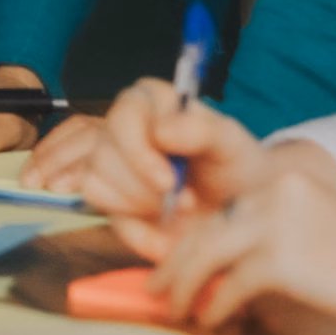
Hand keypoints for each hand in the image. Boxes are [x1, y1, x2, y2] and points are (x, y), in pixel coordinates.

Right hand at [34, 77, 274, 221]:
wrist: (242, 212)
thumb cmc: (236, 168)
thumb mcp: (232, 146)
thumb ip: (203, 130)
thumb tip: (161, 131)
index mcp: (152, 100)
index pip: (123, 114)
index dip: (139, 152)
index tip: (169, 182)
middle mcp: (124, 126)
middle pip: (103, 153)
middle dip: (143, 188)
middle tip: (186, 204)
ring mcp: (112, 162)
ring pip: (93, 182)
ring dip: (138, 205)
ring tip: (176, 212)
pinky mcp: (111, 198)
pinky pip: (104, 215)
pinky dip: (135, 231)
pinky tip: (165, 233)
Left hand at [136, 164, 335, 334]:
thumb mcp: (319, 237)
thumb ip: (275, 244)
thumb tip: (228, 277)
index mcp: (285, 183)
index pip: (222, 209)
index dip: (191, 239)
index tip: (172, 263)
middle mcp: (275, 193)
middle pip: (205, 228)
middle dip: (173, 262)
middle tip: (154, 288)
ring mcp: (276, 223)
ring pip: (206, 253)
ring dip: (182, 285)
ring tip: (172, 309)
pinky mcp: (281, 259)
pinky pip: (229, 285)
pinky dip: (215, 305)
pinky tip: (211, 321)